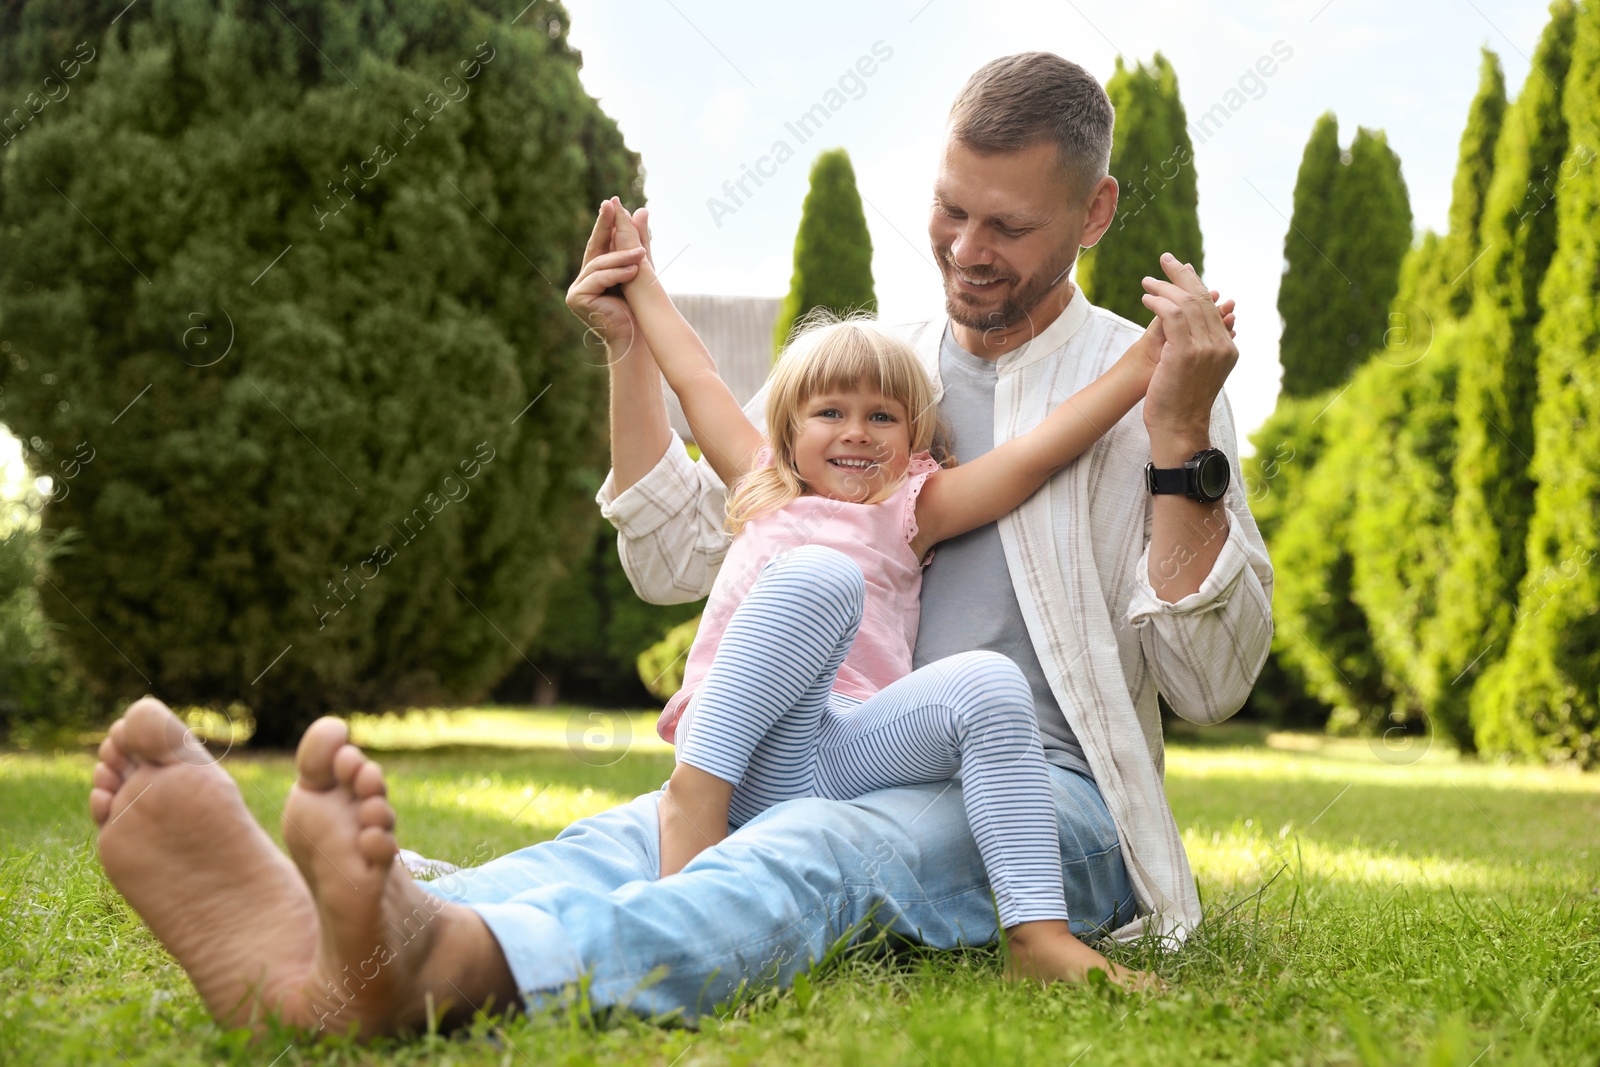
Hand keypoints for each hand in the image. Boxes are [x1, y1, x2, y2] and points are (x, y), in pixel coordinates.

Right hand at [565, 198, 653, 350]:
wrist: (637, 336)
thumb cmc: (639, 305)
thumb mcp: (640, 266)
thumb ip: (638, 240)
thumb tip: (641, 208)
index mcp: (594, 273)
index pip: (600, 243)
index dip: (605, 223)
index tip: (611, 201)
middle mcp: (582, 280)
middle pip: (596, 249)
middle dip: (605, 227)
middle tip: (612, 205)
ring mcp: (576, 290)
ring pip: (598, 264)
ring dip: (620, 258)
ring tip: (641, 255)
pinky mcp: (575, 299)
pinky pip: (597, 279)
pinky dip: (615, 275)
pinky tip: (632, 272)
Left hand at [1140, 254, 1238, 444]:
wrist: (1178, 428)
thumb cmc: (1180, 403)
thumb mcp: (1194, 371)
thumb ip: (1197, 346)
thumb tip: (1185, 324)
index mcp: (1227, 348)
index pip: (1212, 306)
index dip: (1196, 284)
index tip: (1182, 269)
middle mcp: (1222, 344)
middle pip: (1202, 298)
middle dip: (1182, 275)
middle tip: (1166, 259)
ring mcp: (1207, 348)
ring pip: (1187, 303)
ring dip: (1165, 288)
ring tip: (1147, 282)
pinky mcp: (1186, 351)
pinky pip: (1173, 315)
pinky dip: (1159, 303)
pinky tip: (1147, 299)